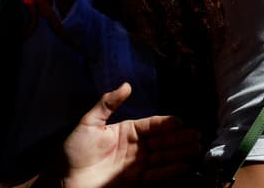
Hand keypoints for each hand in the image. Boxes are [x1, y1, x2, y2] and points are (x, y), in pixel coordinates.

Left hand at [61, 84, 201, 187]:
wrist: (66, 179)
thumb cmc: (75, 150)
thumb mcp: (89, 122)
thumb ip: (108, 103)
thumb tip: (127, 85)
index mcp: (127, 130)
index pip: (152, 125)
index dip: (166, 123)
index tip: (181, 121)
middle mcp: (135, 147)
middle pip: (162, 141)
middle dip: (180, 139)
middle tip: (197, 136)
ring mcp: (137, 164)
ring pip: (164, 157)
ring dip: (181, 154)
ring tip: (197, 150)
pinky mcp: (136, 181)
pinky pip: (157, 175)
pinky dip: (172, 171)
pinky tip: (185, 166)